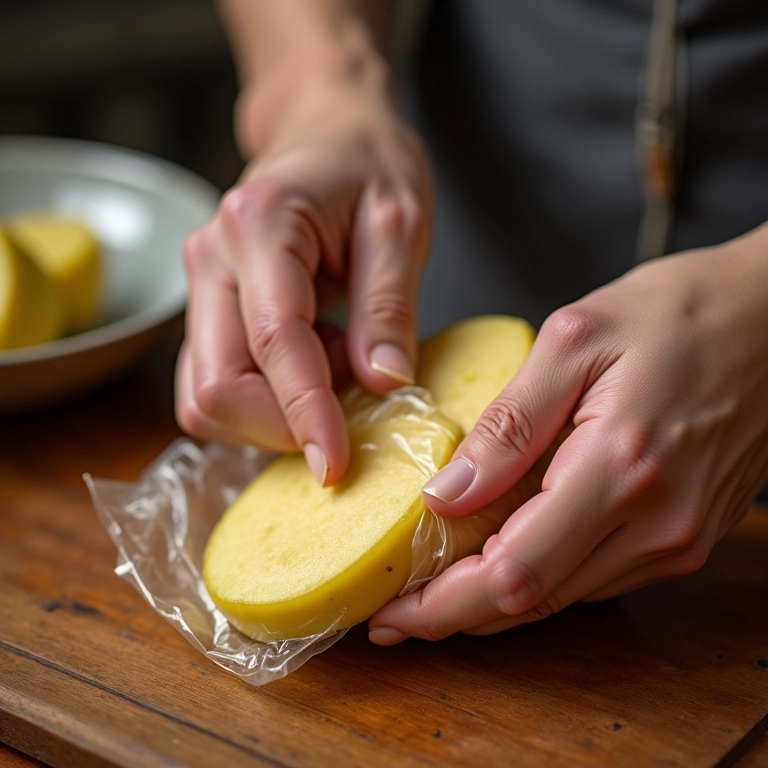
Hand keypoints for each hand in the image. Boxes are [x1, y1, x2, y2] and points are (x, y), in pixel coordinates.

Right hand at [176, 72, 431, 485]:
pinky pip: (218, 382)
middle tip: (350, 412)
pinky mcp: (209, 311)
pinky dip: (265, 401)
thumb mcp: (401, 223)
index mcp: (259, 225)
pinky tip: (315, 368)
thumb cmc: (368, 163)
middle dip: (280, 426)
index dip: (304, 414)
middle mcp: (211, 261)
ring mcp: (201, 288)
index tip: (337, 466)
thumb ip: (389, 306)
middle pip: (217, 386)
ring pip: (205, 396)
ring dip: (272, 416)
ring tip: (337, 375)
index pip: (272, 343)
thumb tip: (382, 385)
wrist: (327, 131)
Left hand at [369, 226, 767, 643]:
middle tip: (396, 610)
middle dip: (456, 614)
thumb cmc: (679, 313)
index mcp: (621, 467)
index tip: (392, 611)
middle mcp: (657, 523)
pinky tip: (500, 552)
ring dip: (493, 596)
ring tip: (434, 580)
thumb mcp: (576, 340)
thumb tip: (445, 494)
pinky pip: (594, 575)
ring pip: (563, 596)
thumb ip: (509, 425)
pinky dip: (538, 573)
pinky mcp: (685, 536)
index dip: (446, 604)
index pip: (517, 573)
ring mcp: (677, 538)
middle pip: (534, 600)